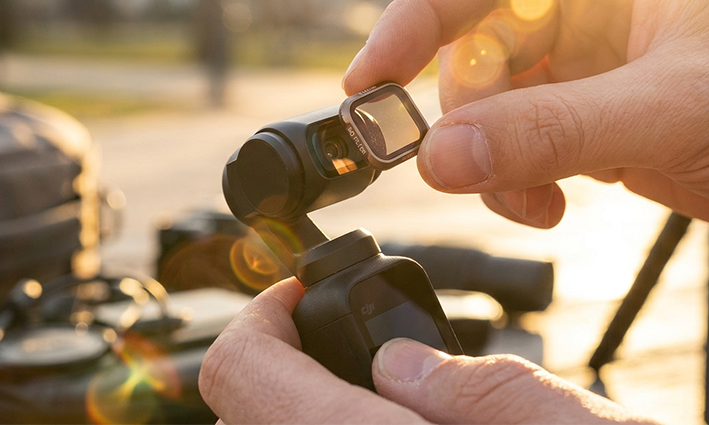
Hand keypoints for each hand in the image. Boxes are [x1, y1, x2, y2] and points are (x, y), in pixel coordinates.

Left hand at [199, 278, 656, 423]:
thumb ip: (469, 387)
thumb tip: (399, 364)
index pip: (239, 369)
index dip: (262, 314)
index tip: (300, 295)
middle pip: (244, 411)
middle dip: (280, 359)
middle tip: (337, 337)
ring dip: (299, 402)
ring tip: (367, 384)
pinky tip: (383, 424)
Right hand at [342, 0, 708, 233]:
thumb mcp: (671, 110)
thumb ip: (553, 132)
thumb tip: (440, 159)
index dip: (417, 17)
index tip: (371, 80)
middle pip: (476, 45)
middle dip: (470, 117)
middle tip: (467, 170)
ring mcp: (584, 56)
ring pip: (490, 101)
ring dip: (491, 159)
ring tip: (532, 202)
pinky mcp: (584, 109)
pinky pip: (515, 137)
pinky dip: (515, 177)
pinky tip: (550, 204)